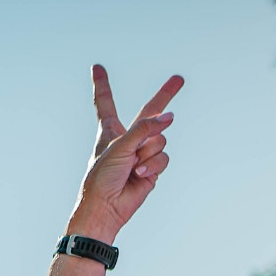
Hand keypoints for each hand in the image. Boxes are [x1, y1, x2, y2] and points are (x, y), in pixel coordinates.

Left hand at [69, 66, 183, 241]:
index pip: (105, 102)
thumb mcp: (119, 146)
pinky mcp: (152, 168)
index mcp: (110, 130)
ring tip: (132, 166)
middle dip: (165, 96)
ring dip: (148, 152)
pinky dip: (153, 166)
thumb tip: (170, 118)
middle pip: (150, 113)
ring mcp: (142, 153)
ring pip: (159, 140)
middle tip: (179, 79)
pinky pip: (163, 157)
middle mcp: (128, 139)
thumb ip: (143, 129)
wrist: (106, 207)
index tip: (96, 68)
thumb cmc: (102, 177)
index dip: (101, 85)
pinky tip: (139, 175)